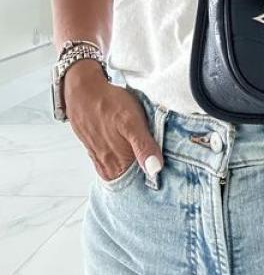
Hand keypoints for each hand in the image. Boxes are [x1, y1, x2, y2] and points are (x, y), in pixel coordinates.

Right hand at [64, 60, 162, 181]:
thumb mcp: (132, 121)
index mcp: (118, 163)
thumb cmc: (109, 103)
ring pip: (120, 172)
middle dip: (145, 177)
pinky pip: (110, 162)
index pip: (139, 184)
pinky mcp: (94, 149)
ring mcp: (100, 158)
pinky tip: (128, 152)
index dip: (154, 181)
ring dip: (134, 169)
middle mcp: (108, 165)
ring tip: (147, 159)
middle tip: (163, 167)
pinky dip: (121, 161)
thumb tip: (155, 171)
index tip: (168, 177)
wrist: (83, 89)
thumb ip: (143, 146)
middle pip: (130, 180)